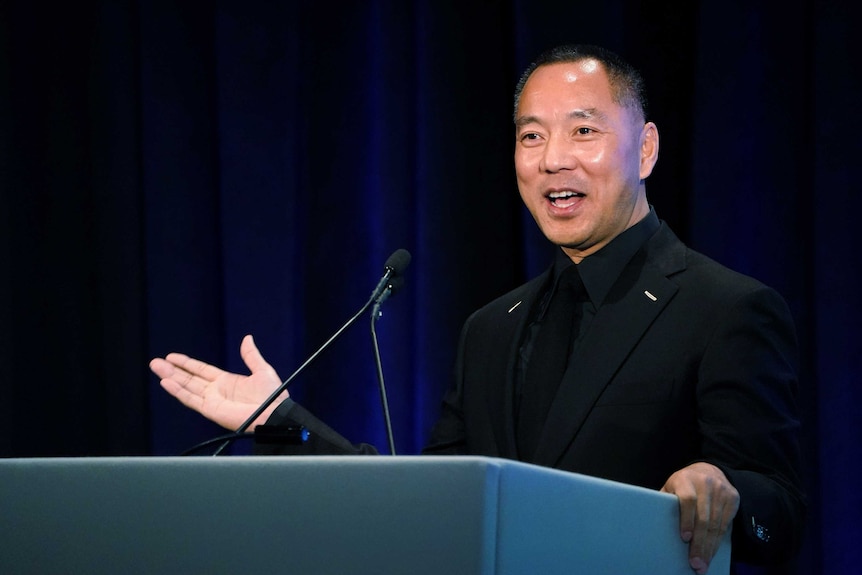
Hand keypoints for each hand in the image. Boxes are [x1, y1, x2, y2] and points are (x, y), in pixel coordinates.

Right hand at [150, 334, 285, 430]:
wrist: (274, 414)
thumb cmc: (273, 396)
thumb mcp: (262, 370)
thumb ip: (251, 355)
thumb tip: (247, 338)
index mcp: (227, 381)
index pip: (201, 370)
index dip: (186, 363)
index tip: (172, 357)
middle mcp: (216, 391)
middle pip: (189, 378)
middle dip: (172, 370)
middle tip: (156, 362)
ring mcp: (212, 401)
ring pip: (186, 387)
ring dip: (170, 378)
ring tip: (156, 368)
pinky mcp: (211, 410)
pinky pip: (191, 399)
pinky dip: (178, 391)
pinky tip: (166, 383)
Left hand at [661, 462, 739, 574]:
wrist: (709, 470)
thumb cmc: (683, 483)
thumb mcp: (671, 486)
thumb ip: (666, 501)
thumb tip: (652, 523)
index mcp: (685, 479)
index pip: (688, 500)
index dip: (686, 520)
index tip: (685, 538)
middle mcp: (705, 483)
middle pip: (703, 518)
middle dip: (699, 543)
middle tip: (695, 563)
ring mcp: (721, 490)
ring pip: (716, 524)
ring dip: (710, 547)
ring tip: (703, 563)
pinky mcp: (733, 498)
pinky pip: (726, 524)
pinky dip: (718, 541)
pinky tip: (712, 551)